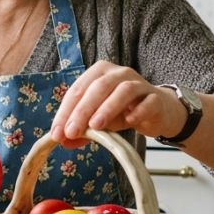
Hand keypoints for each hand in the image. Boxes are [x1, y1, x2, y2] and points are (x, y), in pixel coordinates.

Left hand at [49, 61, 176, 147]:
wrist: (157, 111)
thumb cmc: (123, 111)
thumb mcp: (99, 120)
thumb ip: (82, 129)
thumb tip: (63, 141)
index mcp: (99, 73)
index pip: (78, 90)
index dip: (65, 112)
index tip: (56, 134)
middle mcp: (119, 73)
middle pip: (98, 87)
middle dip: (82, 110)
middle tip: (72, 132)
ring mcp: (139, 83)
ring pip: (123, 91)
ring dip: (107, 108)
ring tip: (96, 126)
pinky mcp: (156, 98)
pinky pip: (148, 102)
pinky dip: (138, 111)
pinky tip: (130, 122)